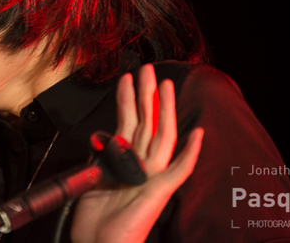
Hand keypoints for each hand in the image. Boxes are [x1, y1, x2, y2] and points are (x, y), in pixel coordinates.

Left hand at [70, 64, 203, 242]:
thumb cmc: (94, 221)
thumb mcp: (92, 179)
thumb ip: (101, 158)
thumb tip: (101, 139)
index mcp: (127, 162)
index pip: (130, 123)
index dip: (127, 100)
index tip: (127, 78)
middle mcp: (142, 166)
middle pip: (148, 122)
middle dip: (146, 94)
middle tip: (146, 68)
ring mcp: (153, 178)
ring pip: (162, 137)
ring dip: (163, 109)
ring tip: (162, 84)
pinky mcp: (159, 193)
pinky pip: (178, 171)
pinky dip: (189, 153)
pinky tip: (197, 134)